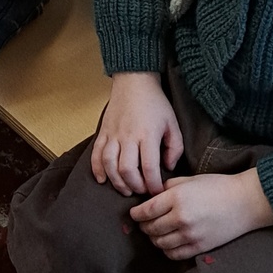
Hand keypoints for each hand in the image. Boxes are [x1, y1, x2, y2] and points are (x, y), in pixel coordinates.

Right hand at [92, 71, 182, 195]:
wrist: (134, 81)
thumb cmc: (156, 103)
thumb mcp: (173, 123)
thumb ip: (175, 147)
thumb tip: (168, 167)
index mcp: (148, 134)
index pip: (149, 168)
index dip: (153, 185)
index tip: (157, 191)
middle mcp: (128, 136)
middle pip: (127, 170)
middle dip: (135, 186)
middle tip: (142, 191)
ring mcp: (113, 134)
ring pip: (109, 165)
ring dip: (116, 182)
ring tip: (125, 189)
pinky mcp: (103, 132)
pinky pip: (96, 154)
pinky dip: (97, 170)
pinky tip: (102, 180)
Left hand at [129, 167, 272, 259]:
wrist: (245, 202)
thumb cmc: (218, 186)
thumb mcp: (190, 179)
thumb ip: (169, 187)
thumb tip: (152, 196)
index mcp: (176, 197)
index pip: (145, 211)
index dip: (136, 214)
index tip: (134, 214)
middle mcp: (181, 217)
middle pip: (150, 228)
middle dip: (144, 226)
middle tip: (144, 223)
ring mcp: (190, 235)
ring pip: (160, 243)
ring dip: (154, 239)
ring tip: (156, 232)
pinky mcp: (199, 247)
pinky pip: (174, 254)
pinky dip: (167, 250)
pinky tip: (169, 243)